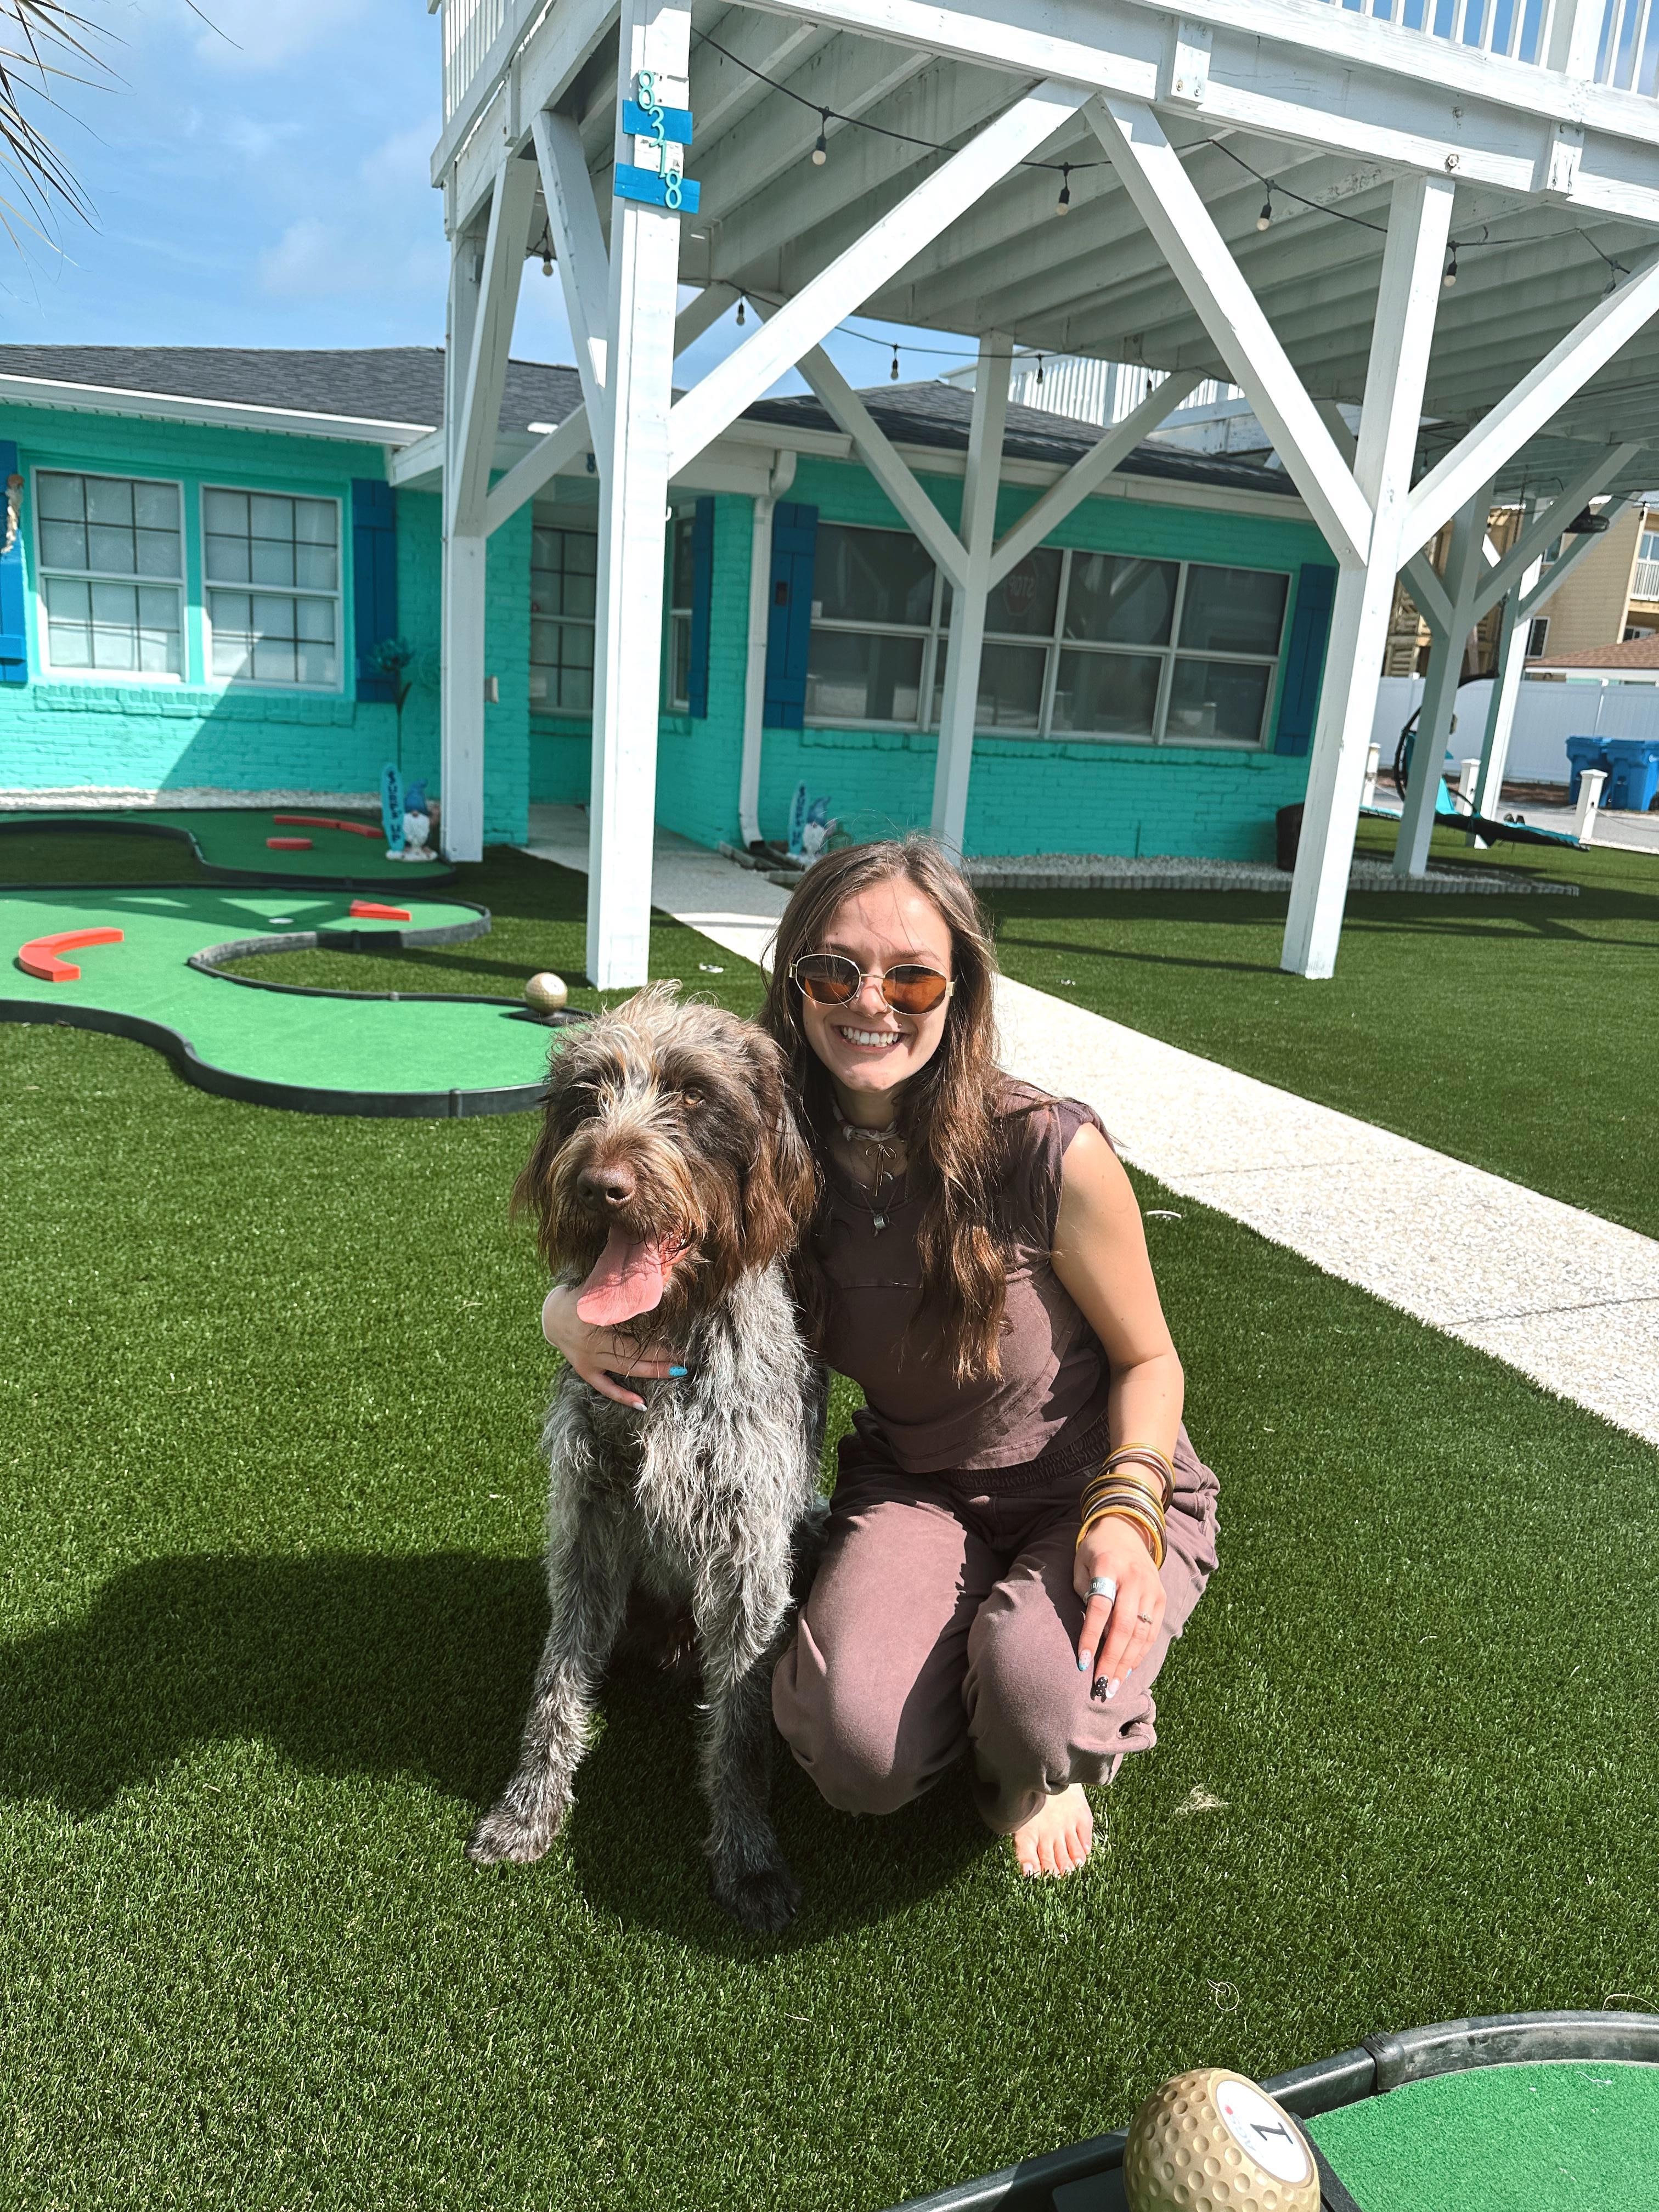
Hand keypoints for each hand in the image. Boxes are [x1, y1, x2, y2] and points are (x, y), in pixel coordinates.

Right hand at [540, 1285, 681, 1409]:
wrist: (551, 1316)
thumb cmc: (580, 1296)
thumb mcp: (594, 1285)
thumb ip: (616, 1281)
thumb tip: (641, 1269)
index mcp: (595, 1317)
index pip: (632, 1327)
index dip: (656, 1331)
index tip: (677, 1333)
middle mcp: (592, 1341)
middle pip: (633, 1351)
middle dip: (661, 1354)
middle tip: (685, 1357)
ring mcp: (588, 1358)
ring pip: (625, 1368)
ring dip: (652, 1371)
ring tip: (676, 1372)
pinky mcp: (585, 1370)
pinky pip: (605, 1388)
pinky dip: (623, 1396)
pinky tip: (642, 1404)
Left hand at [1072, 1514, 1166, 1700]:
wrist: (1126, 1529)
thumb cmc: (1094, 1551)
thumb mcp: (1080, 1564)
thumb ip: (1084, 1594)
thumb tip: (1091, 1635)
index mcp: (1109, 1565)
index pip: (1100, 1607)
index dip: (1090, 1637)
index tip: (1082, 1663)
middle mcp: (1134, 1578)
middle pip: (1124, 1626)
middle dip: (1112, 1659)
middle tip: (1100, 1686)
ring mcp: (1151, 1589)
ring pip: (1141, 1633)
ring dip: (1127, 1662)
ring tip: (1113, 1685)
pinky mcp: (1161, 1597)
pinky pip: (1152, 1631)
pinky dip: (1139, 1653)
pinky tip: (1128, 1669)